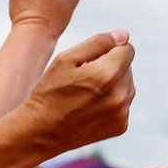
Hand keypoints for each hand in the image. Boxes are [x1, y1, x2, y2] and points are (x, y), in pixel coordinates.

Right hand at [24, 30, 134, 153]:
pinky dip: (111, 104)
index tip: (89, 63)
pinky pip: (123, 105)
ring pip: (127, 86)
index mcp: (108, 73)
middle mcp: (120, 94)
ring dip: (112, 86)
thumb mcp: (65, 60)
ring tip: (85, 96)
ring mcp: (122, 112)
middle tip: (82, 81)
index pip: (127, 48)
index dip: (107, 51)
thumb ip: (97, 42)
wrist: (40, 132)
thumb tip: (123, 35)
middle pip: (127, 68)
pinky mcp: (121, 126)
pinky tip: (90, 109)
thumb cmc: (49, 92)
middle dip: (110, 68)